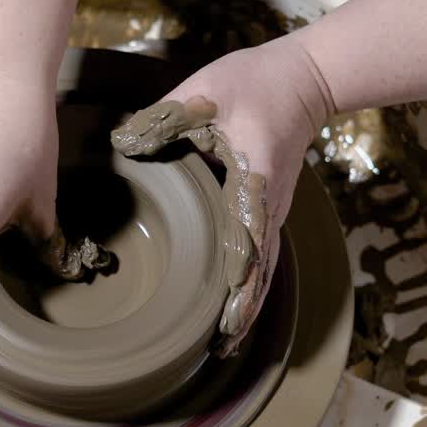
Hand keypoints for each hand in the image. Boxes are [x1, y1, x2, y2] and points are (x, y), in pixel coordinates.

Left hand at [113, 39, 332, 356]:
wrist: (305, 77)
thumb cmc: (255, 83)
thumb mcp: (205, 93)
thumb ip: (163, 118)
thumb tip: (121, 141)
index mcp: (252, 181)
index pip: (244, 242)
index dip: (235, 282)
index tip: (223, 317)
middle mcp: (267, 206)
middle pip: (258, 271)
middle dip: (241, 311)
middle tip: (220, 349)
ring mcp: (272, 210)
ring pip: (263, 269)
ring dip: (247, 305)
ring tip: (228, 343)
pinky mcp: (269, 207)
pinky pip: (263, 254)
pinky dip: (252, 285)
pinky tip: (237, 304)